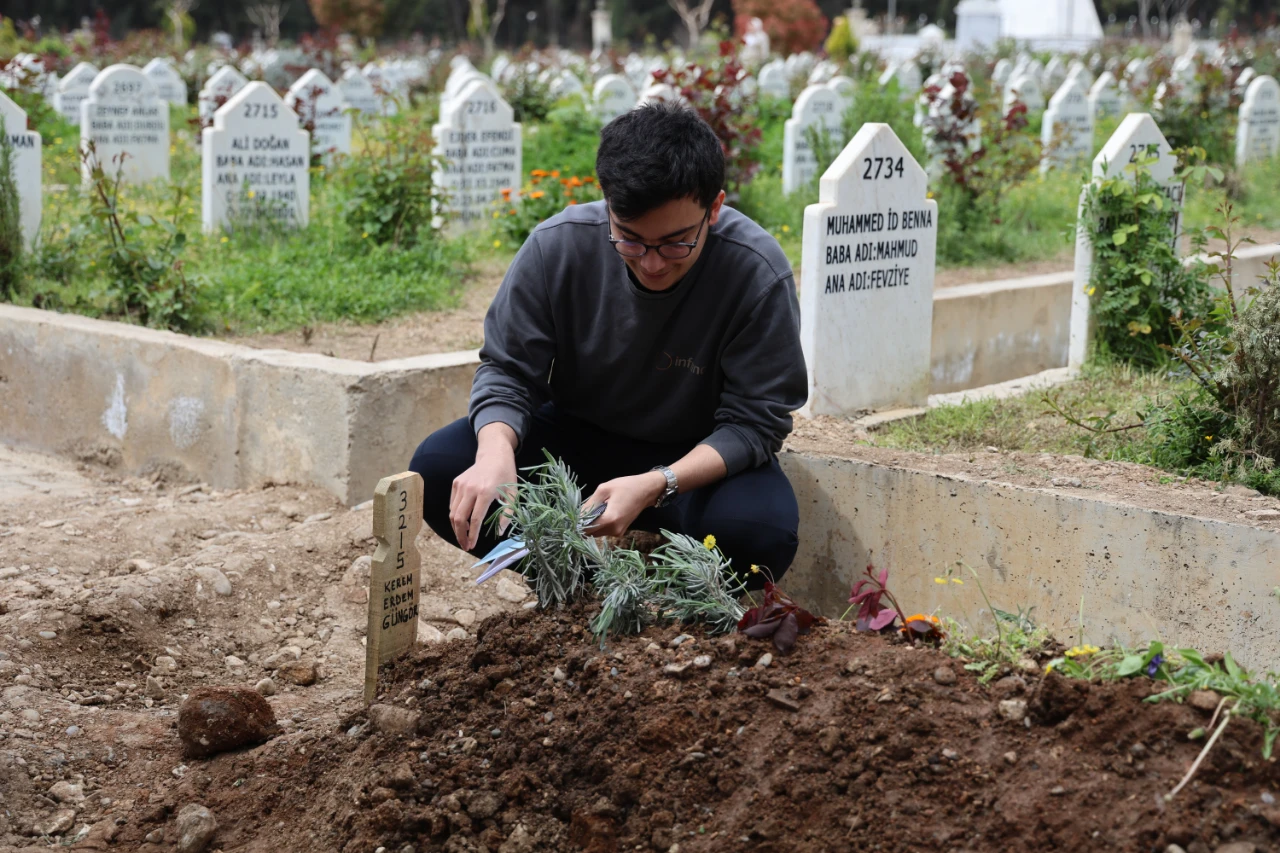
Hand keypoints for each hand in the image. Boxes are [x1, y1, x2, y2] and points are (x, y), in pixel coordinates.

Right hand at [450, 424, 517, 550]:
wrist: (494, 454)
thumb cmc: (506, 475)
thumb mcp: (513, 494)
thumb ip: (507, 514)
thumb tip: (500, 533)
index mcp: (485, 492)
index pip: (475, 519)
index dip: (472, 535)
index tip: (472, 546)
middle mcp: (470, 489)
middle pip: (459, 518)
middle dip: (460, 535)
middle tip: (465, 546)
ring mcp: (461, 485)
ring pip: (452, 512)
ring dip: (456, 527)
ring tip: (464, 536)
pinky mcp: (456, 483)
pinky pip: (452, 504)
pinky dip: (455, 515)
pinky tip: (463, 522)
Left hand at [584, 472, 666, 538]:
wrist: (647, 490)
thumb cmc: (626, 486)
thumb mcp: (604, 489)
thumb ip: (590, 504)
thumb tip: (578, 515)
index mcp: (610, 519)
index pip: (586, 529)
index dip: (578, 523)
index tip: (573, 516)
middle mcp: (614, 530)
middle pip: (590, 533)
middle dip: (584, 524)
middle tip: (584, 510)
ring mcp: (618, 532)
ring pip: (597, 532)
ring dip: (592, 523)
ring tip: (595, 509)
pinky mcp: (620, 531)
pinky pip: (604, 530)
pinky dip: (600, 523)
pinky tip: (603, 512)